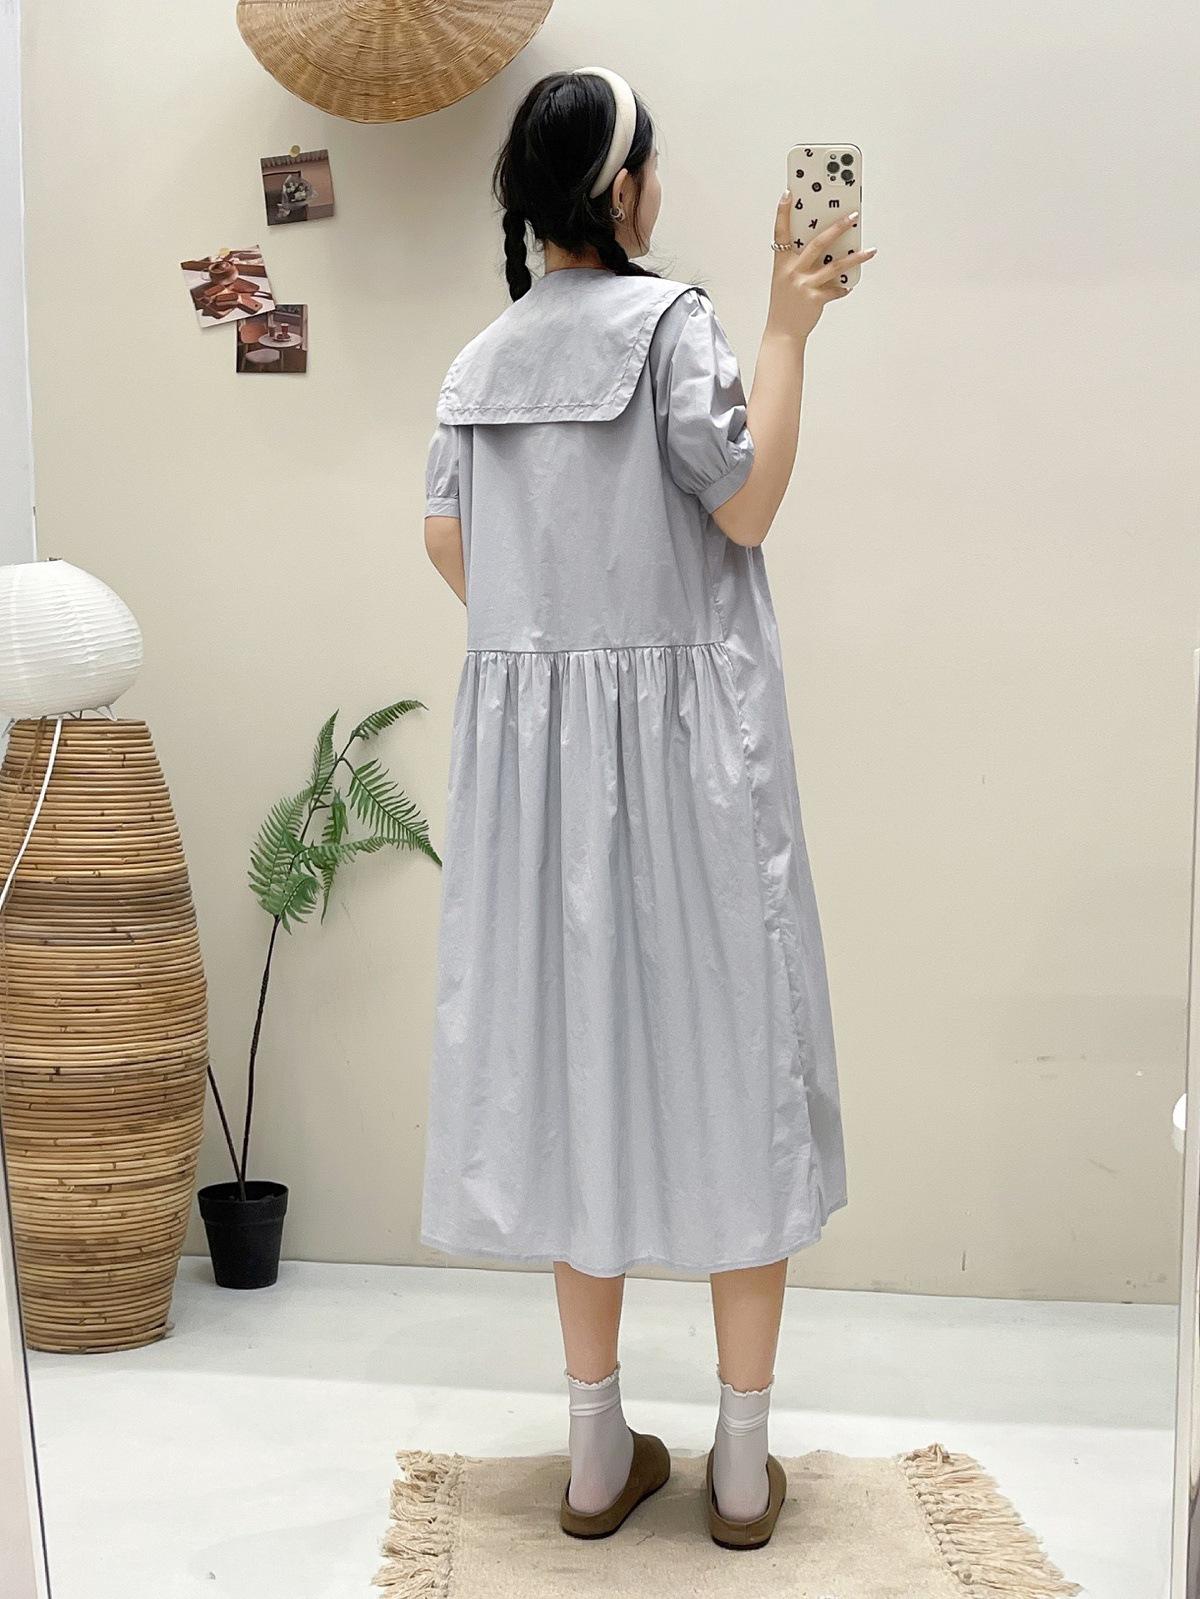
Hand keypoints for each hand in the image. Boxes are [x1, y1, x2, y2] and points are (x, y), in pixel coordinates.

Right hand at [766, 193, 876, 341]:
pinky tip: (850, 286)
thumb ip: (800, 262)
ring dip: (855, 257)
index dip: (783, 212)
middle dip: (837, 227)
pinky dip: (844, 287)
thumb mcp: (785, 279)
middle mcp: (792, 271)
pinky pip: (836, 289)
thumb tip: (827, 248)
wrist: (782, 332)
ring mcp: (804, 284)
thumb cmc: (785, 303)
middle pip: (818, 242)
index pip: (780, 232)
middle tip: (853, 216)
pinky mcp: (815, 298)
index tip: (789, 194)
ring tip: (870, 250)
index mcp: (782, 263)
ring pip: (835, 266)